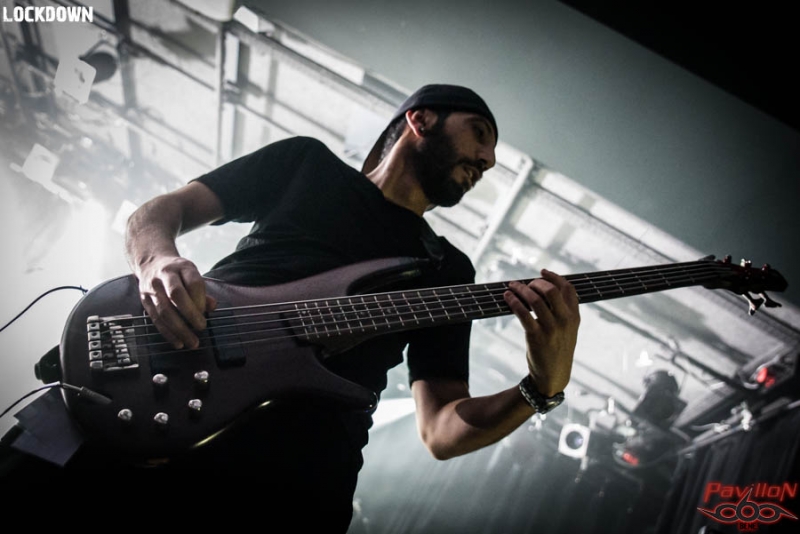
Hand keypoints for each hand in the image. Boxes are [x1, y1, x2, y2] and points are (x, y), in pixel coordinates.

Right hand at [136, 255, 216, 348]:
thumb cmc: (178, 273)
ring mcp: (152, 288)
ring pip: (164, 310)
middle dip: (190, 314)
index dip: (201, 299)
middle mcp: (165, 275)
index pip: (193, 282)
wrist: (151, 263)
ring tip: (192, 342)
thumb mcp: (192, 274)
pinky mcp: (144, 300)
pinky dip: (168, 333)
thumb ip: (202, 291)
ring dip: (179, 329)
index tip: (206, 312)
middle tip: (201, 328)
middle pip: (176, 295)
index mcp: (181, 267)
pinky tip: (178, 342)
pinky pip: (156, 320)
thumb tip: (212, 306)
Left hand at [504, 269, 579, 396]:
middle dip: (535, 283)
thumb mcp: (568, 330)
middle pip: (551, 290)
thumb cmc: (557, 349)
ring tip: (512, 287)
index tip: (542, 272)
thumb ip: (563, 311)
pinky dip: (513, 301)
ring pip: (535, 299)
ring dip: (520, 289)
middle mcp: (565, 320)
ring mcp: (551, 328)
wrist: (553, 375)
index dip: (554, 276)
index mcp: (574, 316)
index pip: (568, 288)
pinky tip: (507, 297)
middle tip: (525, 284)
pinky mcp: (536, 336)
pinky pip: (523, 313)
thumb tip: (544, 289)